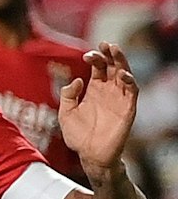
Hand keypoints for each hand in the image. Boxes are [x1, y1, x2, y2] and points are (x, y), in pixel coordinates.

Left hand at [60, 43, 138, 173]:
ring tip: (116, 50)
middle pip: (113, 67)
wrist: (90, 155)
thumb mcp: (65, 114)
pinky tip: (123, 75)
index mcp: (95, 90)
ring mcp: (119, 99)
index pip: (99, 68)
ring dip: (122, 62)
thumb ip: (68, 96)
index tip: (87, 54)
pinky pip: (133, 92)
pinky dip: (130, 82)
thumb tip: (77, 81)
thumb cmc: (78, 136)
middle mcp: (109, 91)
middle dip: (111, 54)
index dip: (95, 58)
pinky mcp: (128, 109)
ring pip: (125, 74)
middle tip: (106, 43)